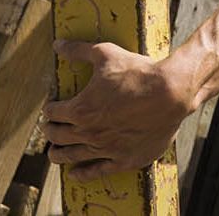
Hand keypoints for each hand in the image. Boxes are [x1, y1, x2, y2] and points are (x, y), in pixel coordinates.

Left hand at [42, 40, 195, 181]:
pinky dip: (83, 174)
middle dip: (50, 131)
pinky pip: (98, 171)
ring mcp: (106, 149)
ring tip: (53, 154)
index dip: (49, 109)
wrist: (170, 94)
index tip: (50, 107)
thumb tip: (57, 44)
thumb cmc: (138, 73)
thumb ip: (78, 50)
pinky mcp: (124, 160)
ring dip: (58, 154)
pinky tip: (75, 173)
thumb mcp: (105, 54)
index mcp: (80, 109)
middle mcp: (89, 133)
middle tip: (49, 129)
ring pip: (72, 156)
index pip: (53, 113)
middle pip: (58, 136)